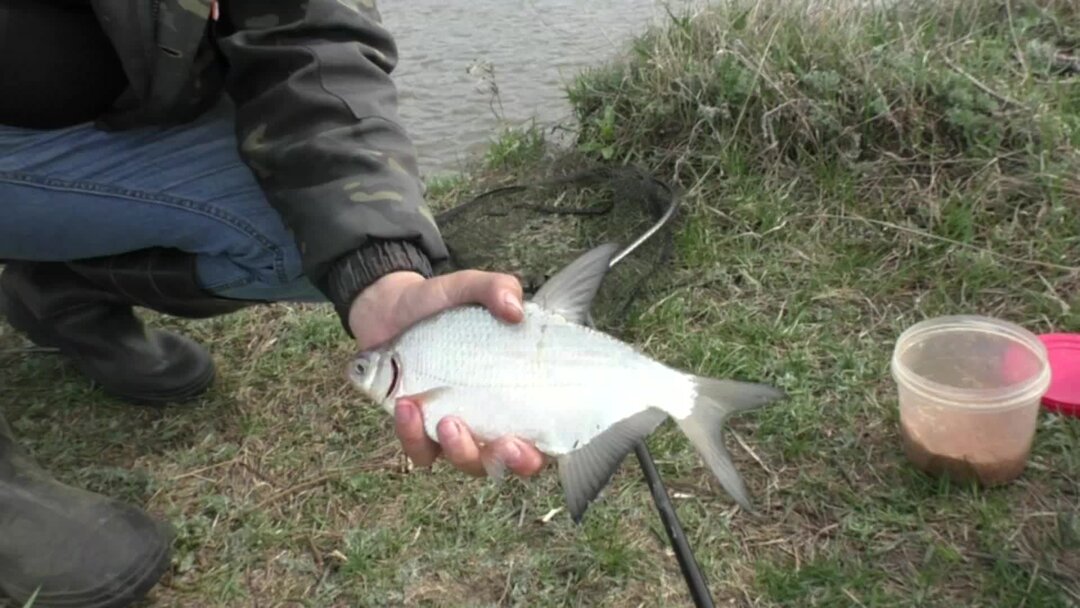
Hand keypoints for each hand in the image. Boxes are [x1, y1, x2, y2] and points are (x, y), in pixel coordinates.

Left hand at [349, 269, 546, 477]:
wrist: (391, 308)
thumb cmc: (441, 303)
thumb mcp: (470, 287)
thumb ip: (496, 288)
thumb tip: (516, 310)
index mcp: (512, 394)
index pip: (538, 437)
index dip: (538, 452)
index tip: (529, 442)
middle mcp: (487, 420)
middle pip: (504, 461)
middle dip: (505, 461)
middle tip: (503, 444)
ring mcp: (451, 430)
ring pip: (463, 462)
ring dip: (460, 450)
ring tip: (446, 421)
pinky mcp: (417, 430)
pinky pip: (418, 450)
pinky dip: (412, 435)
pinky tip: (407, 406)